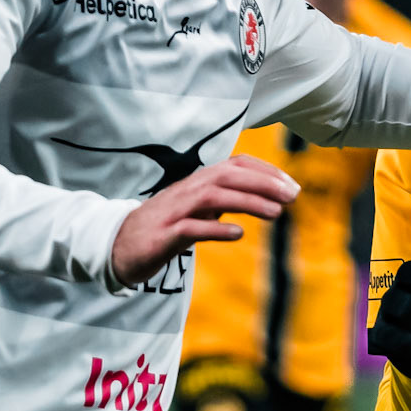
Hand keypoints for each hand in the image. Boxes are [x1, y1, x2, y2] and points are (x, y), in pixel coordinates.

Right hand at [111, 154, 298, 285]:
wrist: (116, 245)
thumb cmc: (164, 227)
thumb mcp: (198, 209)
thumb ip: (225, 201)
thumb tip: (264, 199)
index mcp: (198, 182)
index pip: (235, 165)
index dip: (265, 171)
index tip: (291, 185)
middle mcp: (187, 190)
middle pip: (227, 176)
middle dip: (263, 183)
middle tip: (293, 196)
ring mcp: (174, 212)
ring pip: (213, 197)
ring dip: (247, 202)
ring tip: (276, 213)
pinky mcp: (163, 236)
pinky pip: (191, 228)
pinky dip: (215, 229)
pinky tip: (238, 233)